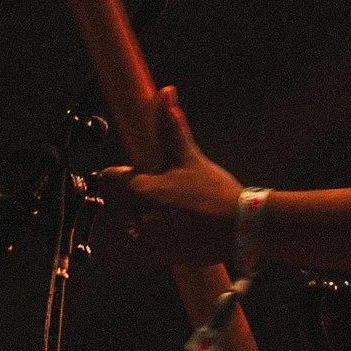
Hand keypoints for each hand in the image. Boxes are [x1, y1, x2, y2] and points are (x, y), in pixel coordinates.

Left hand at [98, 87, 243, 263]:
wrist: (241, 228)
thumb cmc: (215, 192)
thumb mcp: (190, 157)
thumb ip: (171, 126)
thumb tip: (165, 91)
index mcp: (140, 190)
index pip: (109, 178)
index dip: (124, 174)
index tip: (139, 174)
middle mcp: (138, 217)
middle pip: (127, 203)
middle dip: (144, 199)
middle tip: (175, 194)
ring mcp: (149, 240)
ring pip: (139, 225)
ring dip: (153, 220)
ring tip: (183, 214)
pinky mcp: (162, 258)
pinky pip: (152, 246)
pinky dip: (164, 240)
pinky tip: (186, 231)